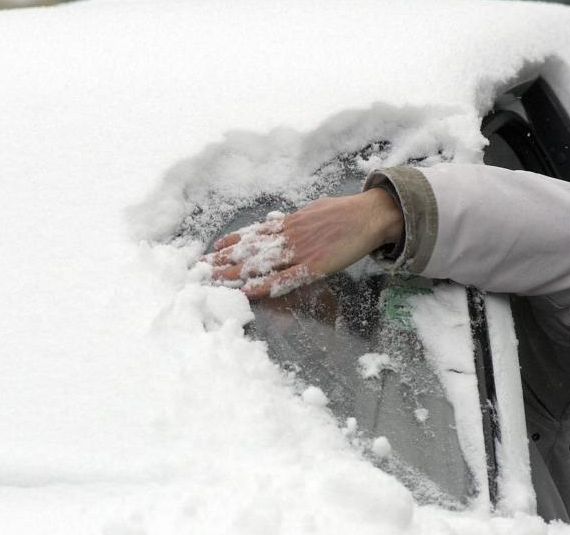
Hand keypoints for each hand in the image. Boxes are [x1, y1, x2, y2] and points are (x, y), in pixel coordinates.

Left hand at [204, 188, 402, 298]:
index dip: (231, 242)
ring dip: (236, 273)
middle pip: (249, 249)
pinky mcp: (314, 266)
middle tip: (201, 268)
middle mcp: (288, 236)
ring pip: (261, 264)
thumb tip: (280, 219)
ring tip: (215, 281)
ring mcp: (300, 251)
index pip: (253, 233)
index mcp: (289, 222)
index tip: (211, 249)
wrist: (369, 215)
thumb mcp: (314, 209)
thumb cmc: (345, 212)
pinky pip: (285, 278)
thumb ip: (295, 219)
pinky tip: (249, 291)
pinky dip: (266, 285)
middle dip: (224, 259)